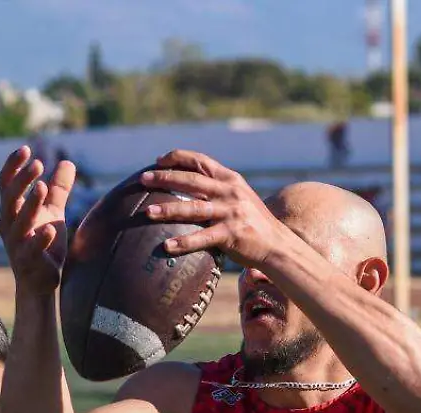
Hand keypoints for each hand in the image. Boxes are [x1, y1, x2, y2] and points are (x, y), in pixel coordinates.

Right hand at [0, 146, 75, 296]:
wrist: (41, 283)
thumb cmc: (44, 245)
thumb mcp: (52, 214)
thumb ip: (59, 190)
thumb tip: (68, 162)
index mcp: (12, 212)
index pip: (6, 184)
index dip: (13, 166)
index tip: (26, 149)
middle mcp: (8, 226)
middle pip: (8, 199)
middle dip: (21, 180)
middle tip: (38, 164)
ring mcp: (16, 245)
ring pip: (18, 222)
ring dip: (30, 204)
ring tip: (43, 187)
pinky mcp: (28, 263)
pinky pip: (31, 250)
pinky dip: (40, 240)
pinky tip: (51, 230)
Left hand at [139, 149, 288, 268]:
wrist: (277, 245)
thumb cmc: (253, 223)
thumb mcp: (240, 198)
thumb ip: (218, 190)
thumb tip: (187, 186)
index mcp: (231, 179)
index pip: (200, 161)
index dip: (178, 158)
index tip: (158, 161)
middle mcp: (230, 192)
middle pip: (191, 181)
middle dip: (164, 178)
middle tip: (143, 180)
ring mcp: (231, 212)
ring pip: (193, 208)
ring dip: (168, 209)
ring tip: (147, 212)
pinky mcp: (231, 234)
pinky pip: (202, 237)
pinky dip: (184, 242)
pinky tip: (167, 246)